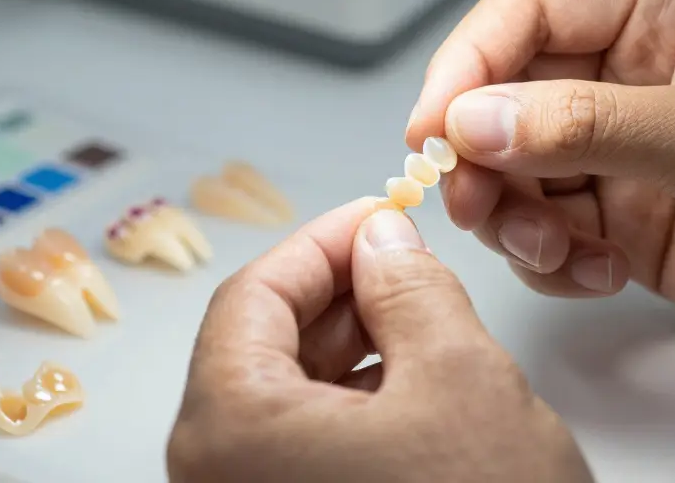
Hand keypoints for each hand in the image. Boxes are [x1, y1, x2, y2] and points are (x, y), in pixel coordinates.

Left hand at [167, 199, 590, 482]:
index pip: (250, 296)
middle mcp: (215, 477)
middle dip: (336, 293)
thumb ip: (411, 289)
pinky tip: (408, 387)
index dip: (320, 243)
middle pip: (258, 347)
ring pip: (282, 398)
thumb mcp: (460, 377)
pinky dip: (349, 404)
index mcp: (229, 429)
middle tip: (401, 262)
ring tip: (417, 318)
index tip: (374, 217)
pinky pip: (301, 447)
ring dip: (347, 346)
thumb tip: (383, 245)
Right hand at [406, 0, 674, 394]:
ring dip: (514, 212)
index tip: (434, 128)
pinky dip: (551, 256)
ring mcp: (634, 147)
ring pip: (518, 164)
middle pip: (508, 91)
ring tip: (551, 247)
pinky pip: (550, 225)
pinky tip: (597, 271)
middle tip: (475, 198)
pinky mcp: (634, 215)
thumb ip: (585, 126)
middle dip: (482, 151)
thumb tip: (475, 117)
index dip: (468, 64)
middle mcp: (642, 71)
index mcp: (668, 9)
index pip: (528, 10)